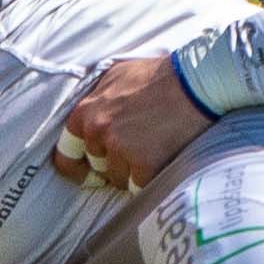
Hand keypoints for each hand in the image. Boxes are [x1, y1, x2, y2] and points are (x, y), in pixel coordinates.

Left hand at [51, 56, 211, 192]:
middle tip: (138, 149)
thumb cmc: (159, 77)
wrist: (196, 83)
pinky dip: (151, 179)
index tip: (87, 173)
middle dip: (114, 164)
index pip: (66, 153)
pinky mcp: (145, 165)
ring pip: (120, 179)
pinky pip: (141, 186)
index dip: (76, 166)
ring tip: (156, 149)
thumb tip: (85, 120)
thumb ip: (95, 100)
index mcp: (86, 112)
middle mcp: (99, 131)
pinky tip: (164, 160)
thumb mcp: (115, 76)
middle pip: (98, 167)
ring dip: (134, 172)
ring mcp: (121, 149)